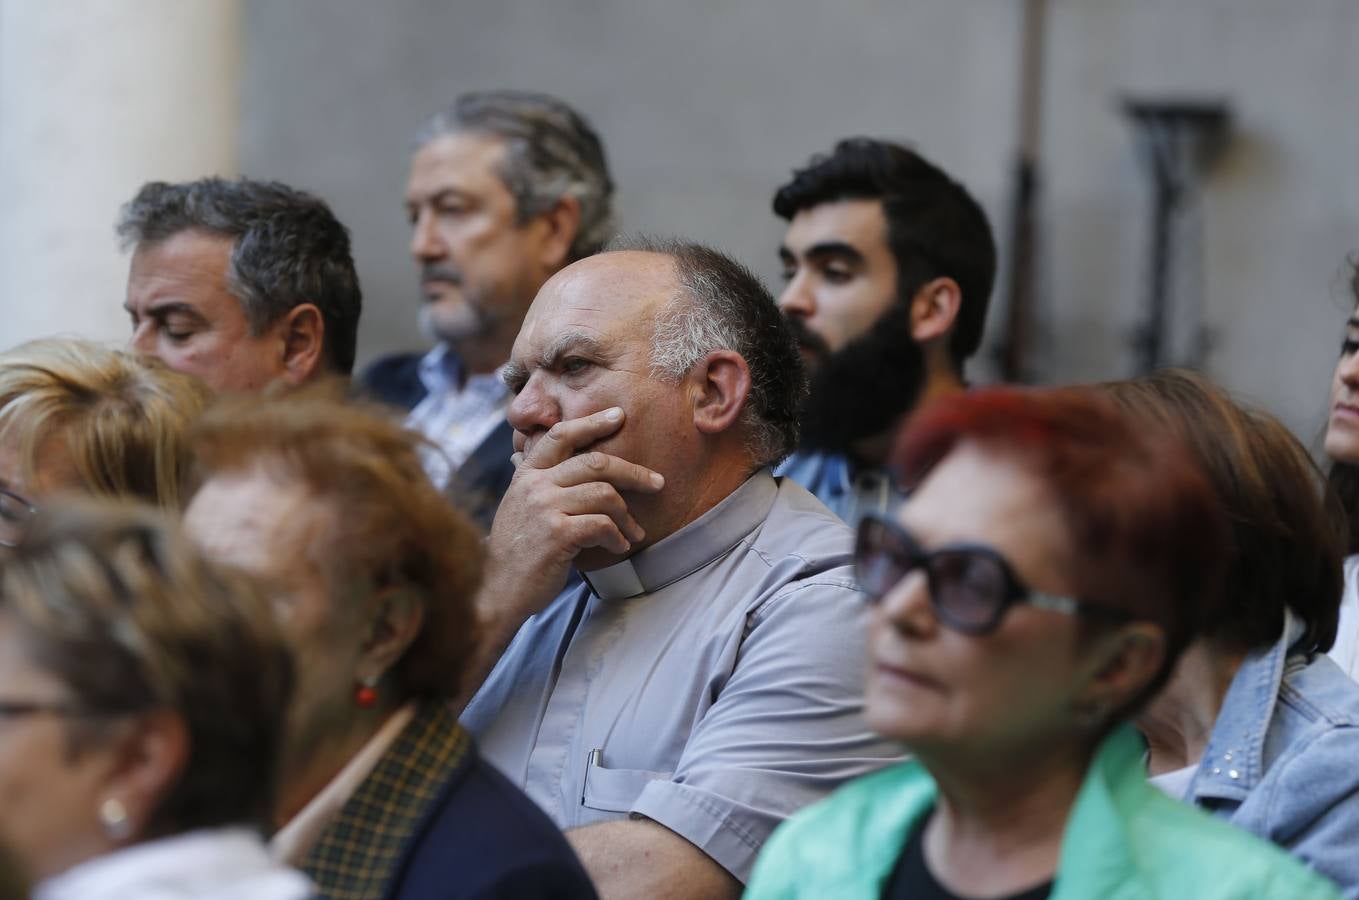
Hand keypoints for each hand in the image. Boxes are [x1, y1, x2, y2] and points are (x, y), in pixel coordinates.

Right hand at [483, 407, 664, 622]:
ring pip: (604, 494)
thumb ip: (539, 482)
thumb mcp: (521, 506)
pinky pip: (602, 525)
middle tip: (657, 483)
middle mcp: (534, 485)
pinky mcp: (557, 534)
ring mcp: (545, 508)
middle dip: (633, 472)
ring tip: (634, 533)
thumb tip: (546, 453)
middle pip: (595, 462)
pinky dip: (618, 537)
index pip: (561, 435)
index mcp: (526, 474)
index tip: (619, 416)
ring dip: (627, 516)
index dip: (592, 422)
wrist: (498, 590)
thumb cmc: (517, 551)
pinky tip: (619, 547)